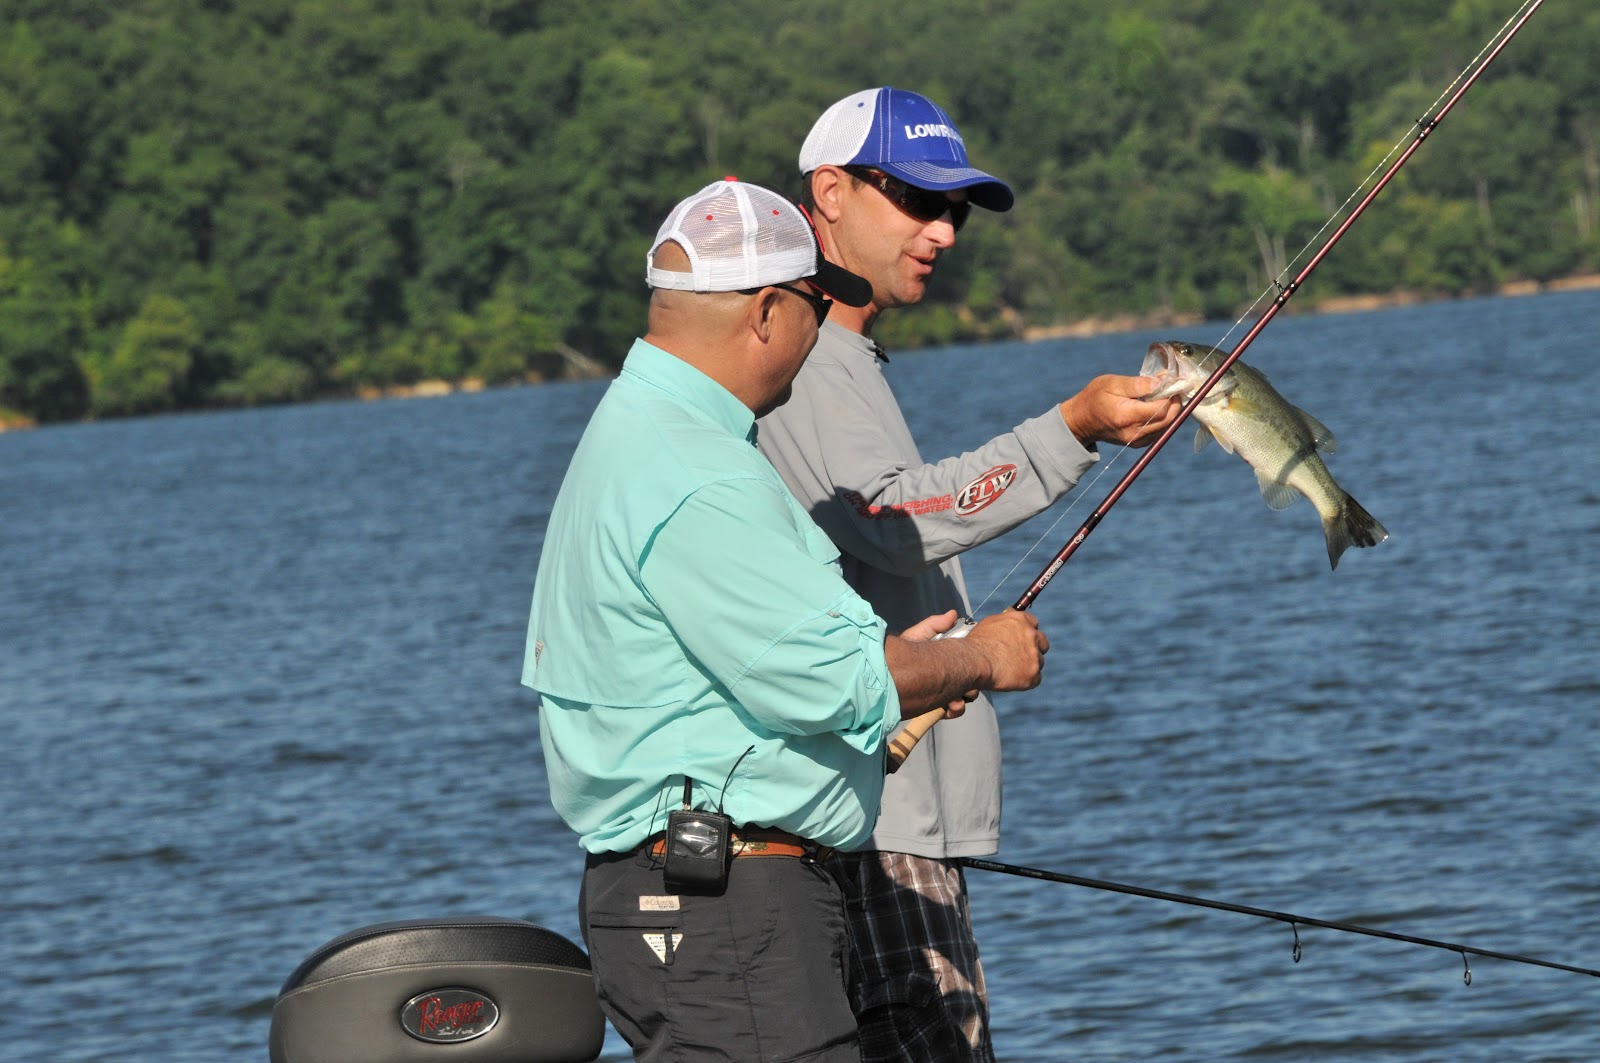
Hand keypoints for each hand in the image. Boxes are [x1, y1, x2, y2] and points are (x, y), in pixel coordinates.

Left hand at [898, 610, 971, 716]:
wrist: (886, 677)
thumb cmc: (903, 653)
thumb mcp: (918, 636)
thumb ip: (934, 625)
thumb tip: (953, 613)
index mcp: (947, 660)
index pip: (967, 661)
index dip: (971, 662)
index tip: (971, 662)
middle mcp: (948, 676)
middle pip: (970, 681)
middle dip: (970, 684)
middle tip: (965, 687)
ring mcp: (944, 692)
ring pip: (966, 696)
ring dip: (963, 697)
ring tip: (954, 698)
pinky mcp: (936, 706)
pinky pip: (953, 711)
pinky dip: (954, 710)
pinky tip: (948, 707)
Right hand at [964, 609, 1047, 690]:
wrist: (975, 661)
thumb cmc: (977, 643)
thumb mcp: (990, 623)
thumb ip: (1005, 622)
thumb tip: (1008, 623)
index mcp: (1021, 620)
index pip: (1034, 623)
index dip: (1028, 632)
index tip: (1022, 639)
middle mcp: (1032, 635)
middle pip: (1043, 642)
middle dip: (1035, 648)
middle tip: (1022, 656)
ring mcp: (1034, 655)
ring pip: (1039, 662)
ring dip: (1029, 665)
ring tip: (1010, 670)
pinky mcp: (1033, 674)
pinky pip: (1036, 678)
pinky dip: (1026, 680)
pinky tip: (1013, 680)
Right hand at [1059, 374, 1182, 447]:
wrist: (1081, 421)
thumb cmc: (1094, 398)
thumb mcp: (1111, 383)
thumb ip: (1138, 384)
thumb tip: (1161, 382)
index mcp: (1126, 416)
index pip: (1160, 409)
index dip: (1170, 395)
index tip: (1170, 381)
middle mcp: (1133, 432)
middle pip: (1168, 420)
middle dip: (1175, 402)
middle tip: (1172, 388)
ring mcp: (1136, 440)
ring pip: (1167, 427)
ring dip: (1171, 411)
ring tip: (1164, 396)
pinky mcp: (1137, 443)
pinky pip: (1159, 432)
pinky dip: (1163, 419)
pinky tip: (1155, 407)